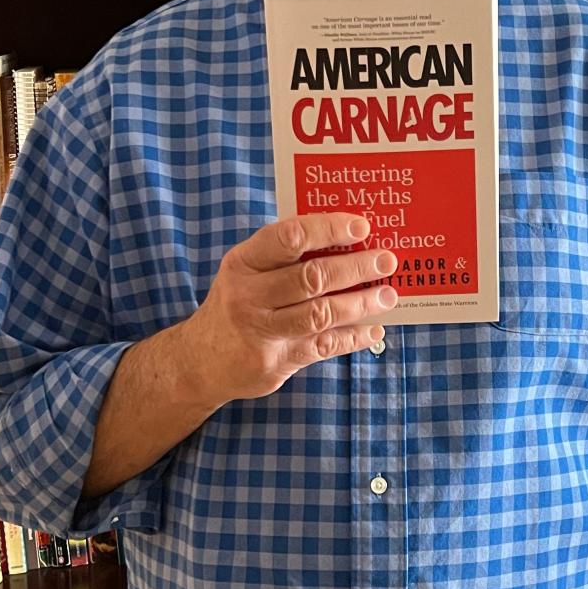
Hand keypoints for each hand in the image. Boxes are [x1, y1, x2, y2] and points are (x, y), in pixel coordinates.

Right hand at [181, 213, 397, 409]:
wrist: (199, 361)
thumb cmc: (238, 303)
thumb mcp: (247, 272)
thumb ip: (285, 257)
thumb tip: (348, 240)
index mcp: (243, 262)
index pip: (289, 237)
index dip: (328, 229)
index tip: (362, 227)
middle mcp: (249, 295)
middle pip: (311, 277)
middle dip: (355, 267)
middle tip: (386, 260)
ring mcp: (262, 331)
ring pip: (321, 313)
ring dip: (361, 303)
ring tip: (388, 295)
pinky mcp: (276, 362)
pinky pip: (324, 346)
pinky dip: (354, 337)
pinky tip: (374, 329)